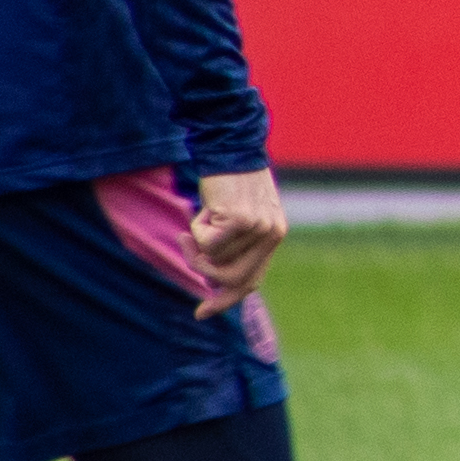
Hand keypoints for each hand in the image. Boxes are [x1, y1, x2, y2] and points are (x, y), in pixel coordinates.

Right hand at [190, 167, 288, 307]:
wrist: (229, 147)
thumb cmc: (228, 180)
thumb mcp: (236, 214)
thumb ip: (233, 244)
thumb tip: (211, 277)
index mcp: (274, 235)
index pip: (250, 280)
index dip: (226, 299)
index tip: (201, 313)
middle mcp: (272, 234)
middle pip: (232, 278)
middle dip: (202, 269)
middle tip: (185, 243)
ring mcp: (259, 228)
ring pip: (215, 260)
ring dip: (197, 242)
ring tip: (201, 216)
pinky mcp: (241, 220)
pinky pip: (207, 243)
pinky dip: (197, 227)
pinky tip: (206, 206)